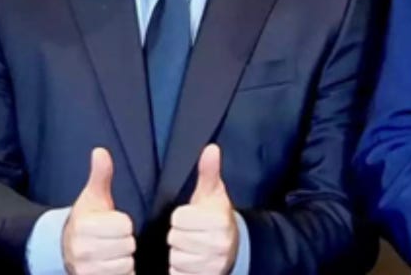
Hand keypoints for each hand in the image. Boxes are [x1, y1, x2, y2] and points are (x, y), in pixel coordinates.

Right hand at [62, 148, 135, 274]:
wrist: (65, 248)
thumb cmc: (87, 220)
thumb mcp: (93, 196)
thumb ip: (100, 174)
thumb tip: (100, 151)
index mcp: (84, 226)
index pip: (125, 226)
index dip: (123, 224)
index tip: (113, 224)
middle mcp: (82, 250)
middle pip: (127, 246)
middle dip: (125, 242)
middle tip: (113, 239)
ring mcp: (85, 269)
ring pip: (125, 264)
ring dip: (123, 259)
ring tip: (112, 252)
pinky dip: (121, 272)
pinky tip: (112, 265)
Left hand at [168, 144, 238, 274]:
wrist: (235, 247)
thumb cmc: (217, 216)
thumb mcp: (213, 194)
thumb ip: (209, 171)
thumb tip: (211, 148)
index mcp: (218, 220)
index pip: (179, 219)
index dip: (181, 217)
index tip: (191, 217)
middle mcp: (219, 244)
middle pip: (176, 239)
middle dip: (179, 236)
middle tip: (191, 234)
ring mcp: (214, 264)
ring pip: (177, 259)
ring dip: (179, 255)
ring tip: (192, 248)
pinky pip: (180, 274)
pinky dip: (181, 270)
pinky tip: (190, 262)